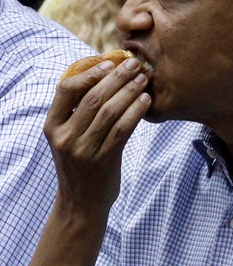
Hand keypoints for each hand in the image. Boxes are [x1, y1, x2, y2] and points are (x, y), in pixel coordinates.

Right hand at [44, 57, 150, 216]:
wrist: (82, 202)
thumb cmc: (80, 162)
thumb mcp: (70, 136)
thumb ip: (80, 111)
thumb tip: (107, 74)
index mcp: (52, 126)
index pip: (66, 89)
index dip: (89, 73)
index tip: (109, 63)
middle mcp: (65, 136)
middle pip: (93, 97)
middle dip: (117, 77)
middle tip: (136, 65)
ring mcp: (83, 149)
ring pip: (110, 111)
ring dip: (130, 91)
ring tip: (144, 79)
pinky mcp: (104, 160)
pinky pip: (123, 129)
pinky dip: (136, 111)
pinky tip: (146, 100)